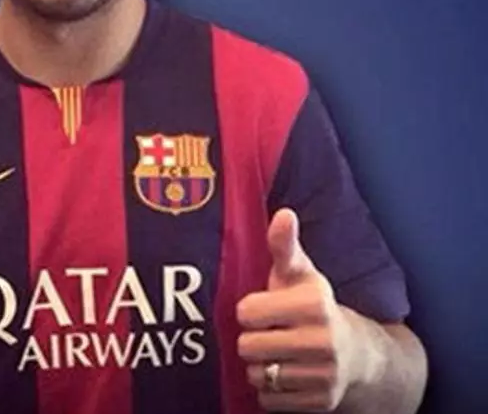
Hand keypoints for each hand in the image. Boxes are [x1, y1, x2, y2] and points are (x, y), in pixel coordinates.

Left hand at [236, 209, 358, 411]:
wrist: (362, 356)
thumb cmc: (315, 308)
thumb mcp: (302, 275)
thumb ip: (285, 247)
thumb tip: (283, 213)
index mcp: (315, 305)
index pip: (246, 313)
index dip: (250, 311)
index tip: (265, 309)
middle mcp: (324, 341)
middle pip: (247, 346)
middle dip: (253, 341)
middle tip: (271, 335)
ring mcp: (325, 375)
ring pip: (256, 375)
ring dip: (260, 367)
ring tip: (280, 355)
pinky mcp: (321, 402)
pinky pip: (268, 400)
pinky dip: (270, 391)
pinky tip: (288, 376)